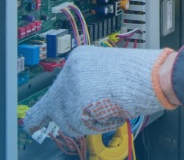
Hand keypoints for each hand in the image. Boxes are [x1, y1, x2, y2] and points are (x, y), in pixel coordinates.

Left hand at [23, 46, 175, 137]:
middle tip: (36, 126)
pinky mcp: (76, 102)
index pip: (55, 85)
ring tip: (106, 109)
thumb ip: (89, 83)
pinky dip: (95, 126)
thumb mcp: (108, 70)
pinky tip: (108, 112)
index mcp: (79, 58)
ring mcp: (72, 85)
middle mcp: (71, 69)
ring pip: (66, 119)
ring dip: (84, 123)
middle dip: (53, 118)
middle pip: (52, 104)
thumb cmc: (139, 75)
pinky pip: (79, 126)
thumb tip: (78, 103)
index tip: (32, 118)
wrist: (150, 76)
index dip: (46, 104)